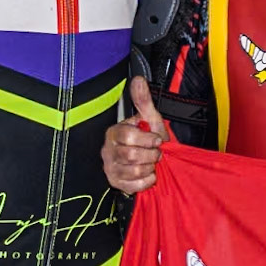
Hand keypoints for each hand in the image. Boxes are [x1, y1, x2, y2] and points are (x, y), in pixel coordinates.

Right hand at [102, 76, 166, 194]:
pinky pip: (135, 186)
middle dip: (151, 155)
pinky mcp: (115, 183)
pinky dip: (147, 180)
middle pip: (131, 155)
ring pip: (134, 171)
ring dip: (150, 167)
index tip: (158, 139)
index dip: (146, 139)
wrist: (149, 160)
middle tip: (157, 153)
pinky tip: (149, 173)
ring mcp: (110, 168)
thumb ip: (143, 100)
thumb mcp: (149, 119)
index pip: (127, 136)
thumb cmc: (147, 138)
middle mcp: (108, 150)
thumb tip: (138, 80)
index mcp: (114, 133)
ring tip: (152, 162)